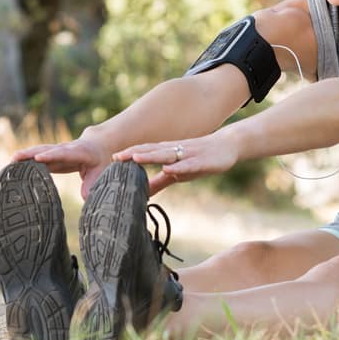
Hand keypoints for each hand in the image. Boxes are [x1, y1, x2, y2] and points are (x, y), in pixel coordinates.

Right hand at [13, 139, 106, 198]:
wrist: (97, 145)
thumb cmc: (99, 162)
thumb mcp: (100, 173)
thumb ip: (92, 185)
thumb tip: (85, 198)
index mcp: (80, 152)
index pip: (64, 154)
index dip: (51, 156)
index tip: (38, 158)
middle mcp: (66, 148)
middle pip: (47, 150)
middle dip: (32, 153)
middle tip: (16, 158)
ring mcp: (57, 150)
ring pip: (40, 151)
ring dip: (25, 155)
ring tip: (11, 161)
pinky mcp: (51, 154)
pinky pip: (38, 156)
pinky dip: (26, 159)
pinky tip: (14, 165)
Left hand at [113, 131, 238, 195]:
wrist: (227, 146)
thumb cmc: (199, 159)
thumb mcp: (178, 172)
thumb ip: (160, 181)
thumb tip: (142, 193)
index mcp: (168, 153)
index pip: (146, 152)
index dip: (129, 155)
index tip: (111, 160)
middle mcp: (175, 151)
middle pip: (152, 151)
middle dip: (134, 153)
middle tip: (116, 157)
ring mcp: (189, 154)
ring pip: (167, 155)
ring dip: (151, 156)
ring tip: (136, 158)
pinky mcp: (203, 161)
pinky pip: (189, 164)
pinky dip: (179, 166)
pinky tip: (170, 168)